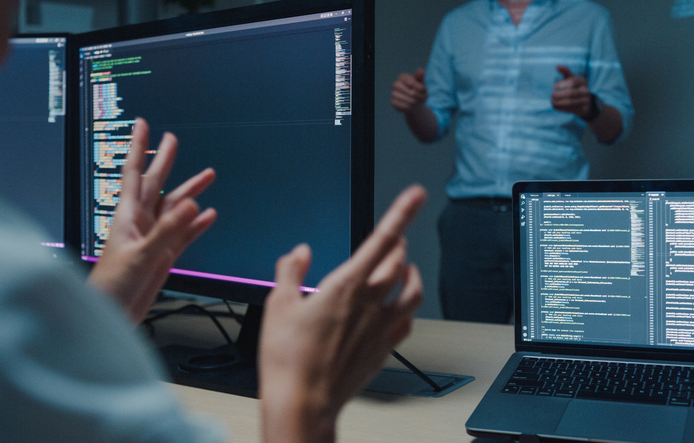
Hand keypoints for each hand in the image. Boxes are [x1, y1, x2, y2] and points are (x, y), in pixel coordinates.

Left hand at [87, 118, 216, 323]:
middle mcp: (140, 223)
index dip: (139, 148)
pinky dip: (196, 225)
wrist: (110, 316)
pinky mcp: (162, 256)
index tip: (143, 125)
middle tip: (173, 139)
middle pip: (155, 184)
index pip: (133, 173)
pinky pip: (183, 234)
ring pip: (174, 208)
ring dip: (189, 192)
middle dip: (165, 162)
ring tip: (208, 175)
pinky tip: (208, 216)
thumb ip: (168, 230)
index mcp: (128, 217)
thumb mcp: (142, 256)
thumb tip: (191, 204)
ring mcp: (152, 239)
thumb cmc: (113, 287)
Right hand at [259, 185, 426, 442]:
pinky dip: (407, 307)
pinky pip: (408, 320)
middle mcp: (372, 303)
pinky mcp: (385, 348)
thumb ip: (290, 271)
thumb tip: (299, 253)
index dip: (402, 212)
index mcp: (347, 285)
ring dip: (411, 273)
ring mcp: (382, 327)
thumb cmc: (288, 358)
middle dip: (400, 243)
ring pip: (413, 290)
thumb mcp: (277, 305)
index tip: (416, 194)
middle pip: (399, 261)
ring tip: (406, 267)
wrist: (304, 402)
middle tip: (396, 237)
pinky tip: (400, 308)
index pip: (382, 239)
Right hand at [391, 68, 427, 113]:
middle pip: (411, 92)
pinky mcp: (393, 103)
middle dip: (420, 96)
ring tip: (420, 101)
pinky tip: (413, 106)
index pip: (410, 81)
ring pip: (409, 100)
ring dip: (417, 102)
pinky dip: (412, 107)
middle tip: (424, 97)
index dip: (418, 86)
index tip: (424, 89)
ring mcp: (393, 94)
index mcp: (402, 77)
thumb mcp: (421, 83)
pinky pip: (405, 106)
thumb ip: (420, 77)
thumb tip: (421, 70)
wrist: (413, 102)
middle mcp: (395, 84)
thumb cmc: (417, 90)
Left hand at [551, 65, 593, 118]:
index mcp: (582, 81)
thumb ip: (565, 72)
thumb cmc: (574, 87)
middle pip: (571, 93)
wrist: (585, 101)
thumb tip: (557, 66)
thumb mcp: (571, 78)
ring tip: (552, 101)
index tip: (553, 87)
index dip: (562, 85)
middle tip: (551, 96)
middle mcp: (586, 90)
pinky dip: (562, 108)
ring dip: (560, 102)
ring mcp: (586, 100)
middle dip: (559, 95)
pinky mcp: (584, 109)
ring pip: (571, 102)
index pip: (572, 82)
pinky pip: (572, 109)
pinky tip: (556, 106)